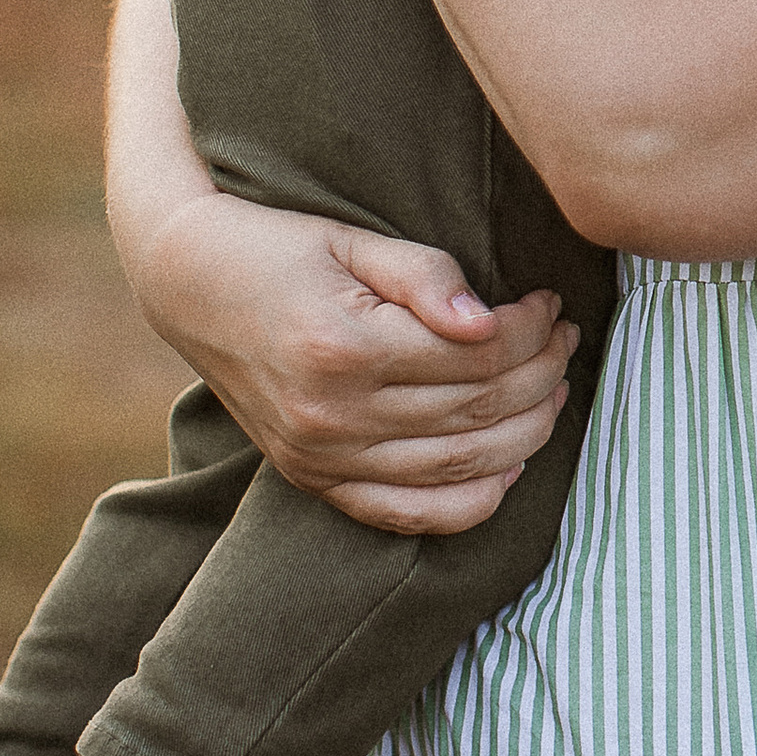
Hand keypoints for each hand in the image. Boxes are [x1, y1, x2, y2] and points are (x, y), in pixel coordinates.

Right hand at [132, 190, 577, 530]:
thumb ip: (426, 276)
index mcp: (344, 347)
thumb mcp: (352, 240)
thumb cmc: (280, 248)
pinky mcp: (313, 480)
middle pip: (476, 411)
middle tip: (567, 340)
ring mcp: (320, 458)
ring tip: (555, 390)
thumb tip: (491, 322)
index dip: (531, 330)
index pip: (476, 354)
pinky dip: (469, 503)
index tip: (552, 303)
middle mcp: (331, 415)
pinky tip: (509, 469)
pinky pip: (407, 515)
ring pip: (457, 466)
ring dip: (525, 433)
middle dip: (541, 374)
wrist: (189, 283)